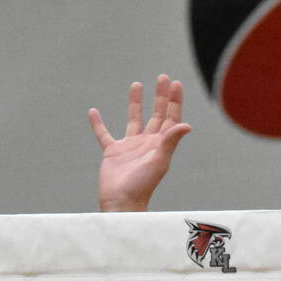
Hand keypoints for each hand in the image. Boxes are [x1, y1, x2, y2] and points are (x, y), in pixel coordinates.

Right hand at [89, 75, 191, 212]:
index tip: (175, 83)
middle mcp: (147, 143)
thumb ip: (170, 141)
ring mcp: (130, 146)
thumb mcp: (159, 161)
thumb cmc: (142, 185)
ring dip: (135, 103)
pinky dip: (98, 124)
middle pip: (156, 115)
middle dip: (160, 97)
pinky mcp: (112, 152)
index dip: (174, 101)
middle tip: (162, 77)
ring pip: (133, 119)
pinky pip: (104, 134)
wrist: (121, 202)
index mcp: (161, 144)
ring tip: (136, 84)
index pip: (171, 118)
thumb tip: (187, 125)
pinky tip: (93, 112)